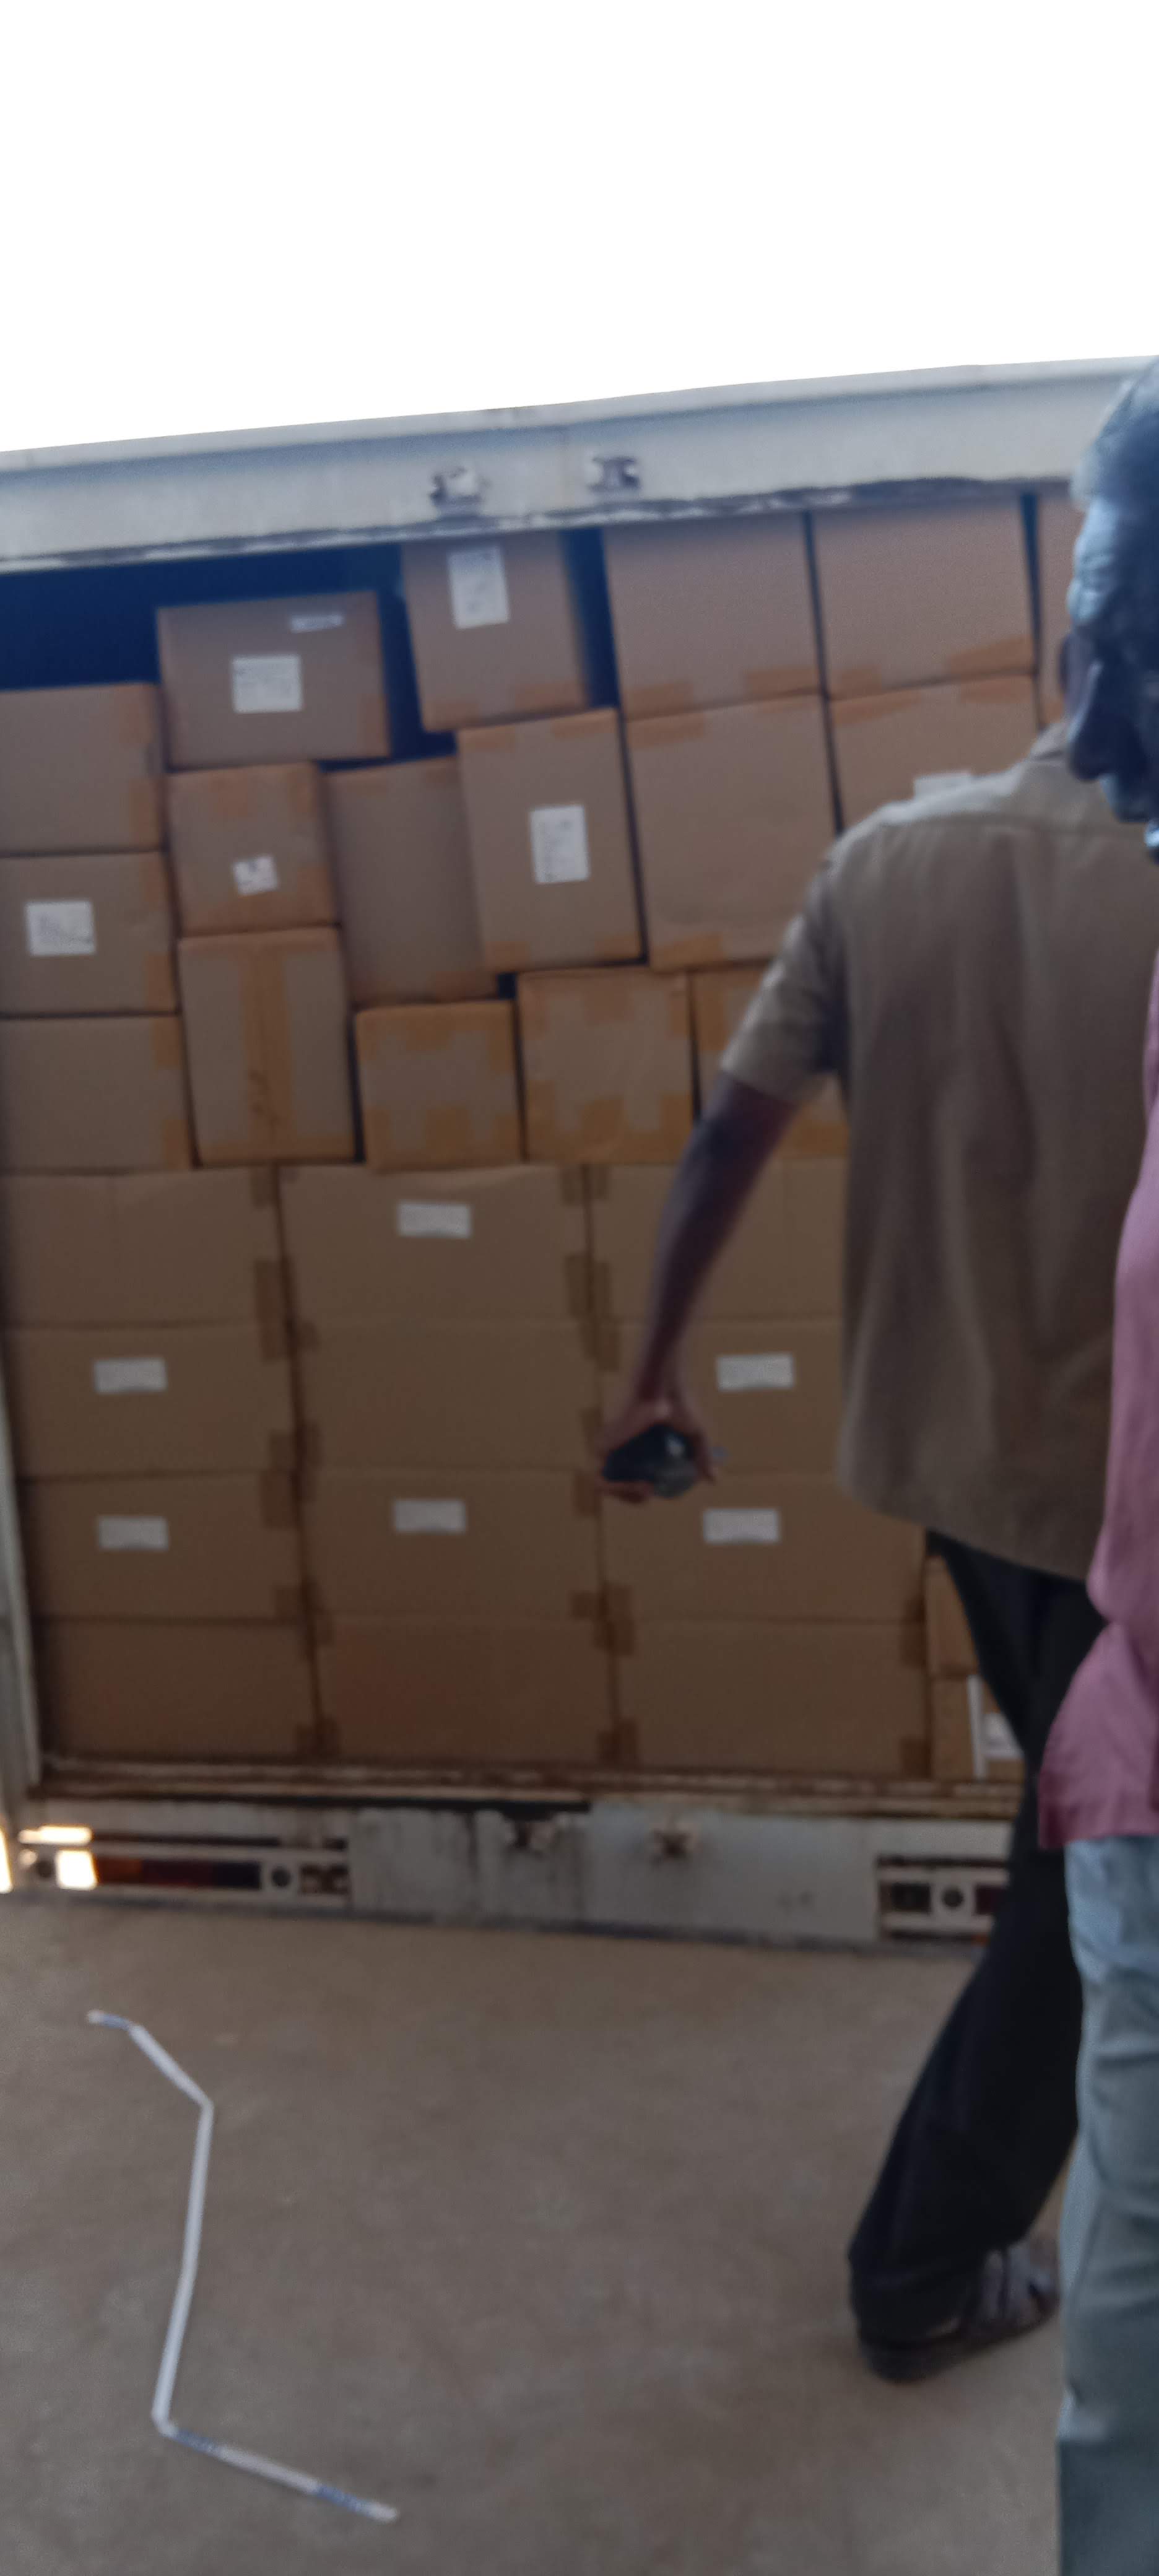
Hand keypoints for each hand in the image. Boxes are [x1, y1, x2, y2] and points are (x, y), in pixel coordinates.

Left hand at [599, 1385, 715, 1503]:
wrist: (663, 1386)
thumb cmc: (679, 1403)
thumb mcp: (695, 1436)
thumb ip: (703, 1457)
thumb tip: (714, 1480)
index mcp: (637, 1450)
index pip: (632, 1480)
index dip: (642, 1494)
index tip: (655, 1489)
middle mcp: (621, 1450)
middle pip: (618, 1487)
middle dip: (634, 1498)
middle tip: (649, 1490)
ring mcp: (610, 1448)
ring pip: (607, 1487)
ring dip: (626, 1496)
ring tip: (644, 1489)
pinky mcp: (601, 1446)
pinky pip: (600, 1480)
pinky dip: (617, 1490)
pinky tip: (637, 1485)